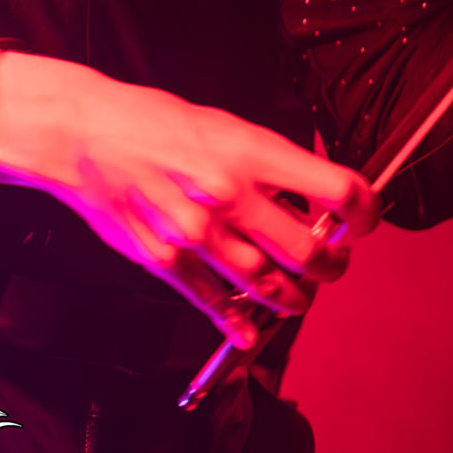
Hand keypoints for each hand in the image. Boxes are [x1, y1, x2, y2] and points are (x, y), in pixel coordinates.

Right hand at [0, 53, 377, 347]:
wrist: (86, 134)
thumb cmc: (154, 121)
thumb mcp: (225, 125)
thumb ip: (267, 161)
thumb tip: (310, 189)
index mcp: (251, 153)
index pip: (335, 190)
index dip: (364, 210)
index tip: (367, 218)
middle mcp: (230, 197)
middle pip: (307, 252)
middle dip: (332, 266)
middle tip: (335, 264)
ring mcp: (197, 235)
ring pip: (267, 286)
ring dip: (294, 298)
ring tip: (300, 296)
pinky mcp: (166, 262)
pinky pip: (214, 304)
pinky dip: (239, 324)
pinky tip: (252, 331)